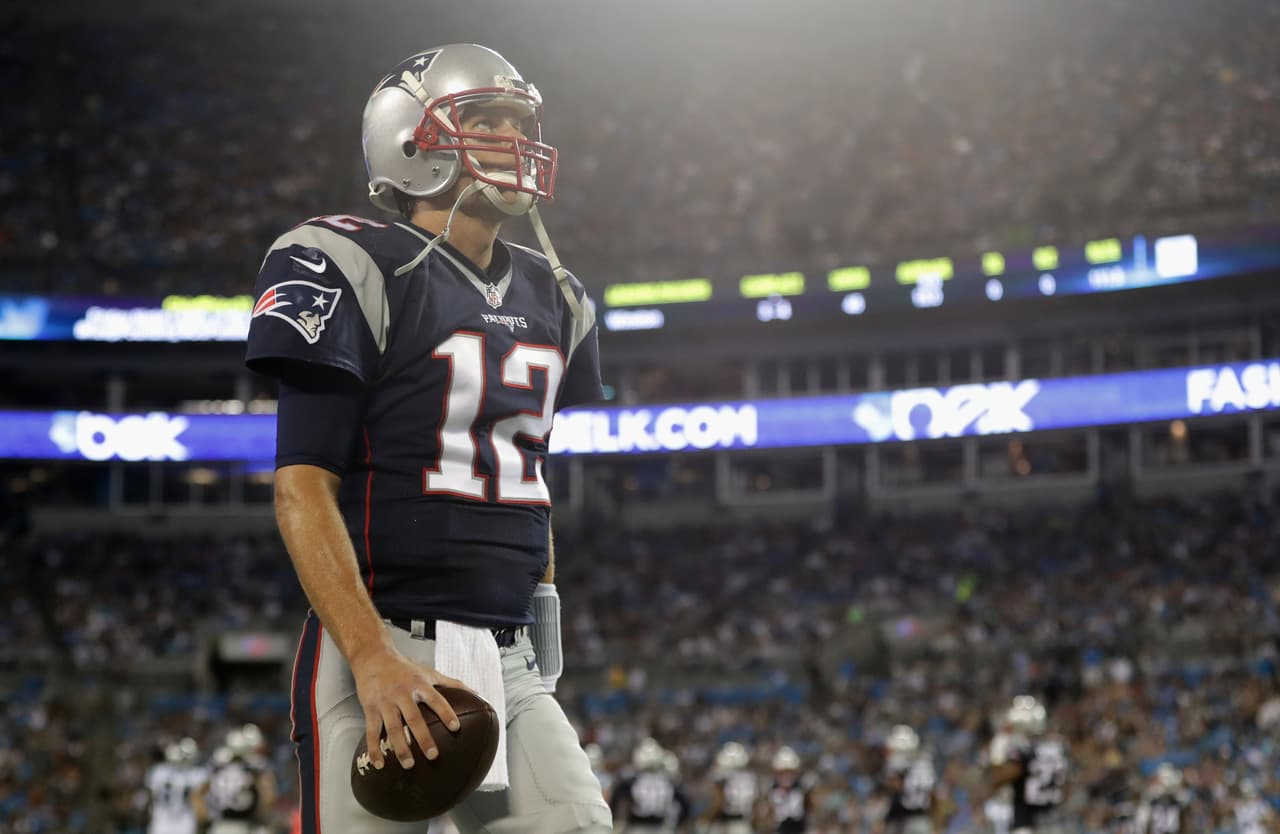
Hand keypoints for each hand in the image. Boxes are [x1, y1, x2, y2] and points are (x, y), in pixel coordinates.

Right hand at [350, 645, 469, 769]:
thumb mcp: (429, 672)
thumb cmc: (404, 668)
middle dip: (423, 738)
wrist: (373, 658)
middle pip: (413, 718)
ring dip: (401, 748)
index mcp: (419, 684)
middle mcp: (402, 693)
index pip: (435, 699)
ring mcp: (385, 702)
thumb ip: (452, 683)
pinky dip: (374, 749)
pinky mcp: (370, 708)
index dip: (446, 712)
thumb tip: (477, 694)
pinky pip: (372, 732)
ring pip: (393, 728)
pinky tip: (381, 764)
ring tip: (409, 765)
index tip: (456, 727)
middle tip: (433, 755)